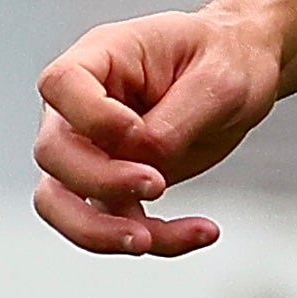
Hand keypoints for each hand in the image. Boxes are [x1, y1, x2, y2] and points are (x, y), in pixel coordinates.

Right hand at [35, 6, 284, 254]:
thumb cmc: (224, 57)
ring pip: (61, 202)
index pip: (60, 83)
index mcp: (102, 57)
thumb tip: (146, 163)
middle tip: (157, 184)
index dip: (90, 116)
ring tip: (151, 240)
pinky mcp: (116, 185)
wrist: (244, 72)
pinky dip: (158, 239)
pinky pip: (115, 223)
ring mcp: (93, 148)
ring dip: (101, 231)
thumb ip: (173, 121)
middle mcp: (83, 105)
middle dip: (99, 181)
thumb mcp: (216, 80)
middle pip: (53, 153)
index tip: (136, 130)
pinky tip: (200, 232)